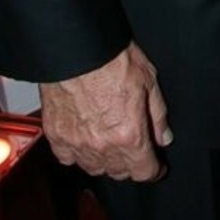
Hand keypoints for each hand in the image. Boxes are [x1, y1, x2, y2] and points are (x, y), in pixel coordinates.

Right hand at [39, 40, 172, 180]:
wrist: (76, 48)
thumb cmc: (112, 58)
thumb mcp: (148, 80)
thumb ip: (158, 115)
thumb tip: (164, 137)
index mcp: (128, 133)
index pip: (144, 171)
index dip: (154, 170)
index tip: (156, 167)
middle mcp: (102, 145)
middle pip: (119, 172)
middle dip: (131, 163)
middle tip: (135, 148)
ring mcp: (76, 142)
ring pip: (94, 168)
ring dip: (105, 161)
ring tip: (111, 145)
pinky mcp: (56, 135)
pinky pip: (68, 158)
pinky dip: (77, 154)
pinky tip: (85, 140)